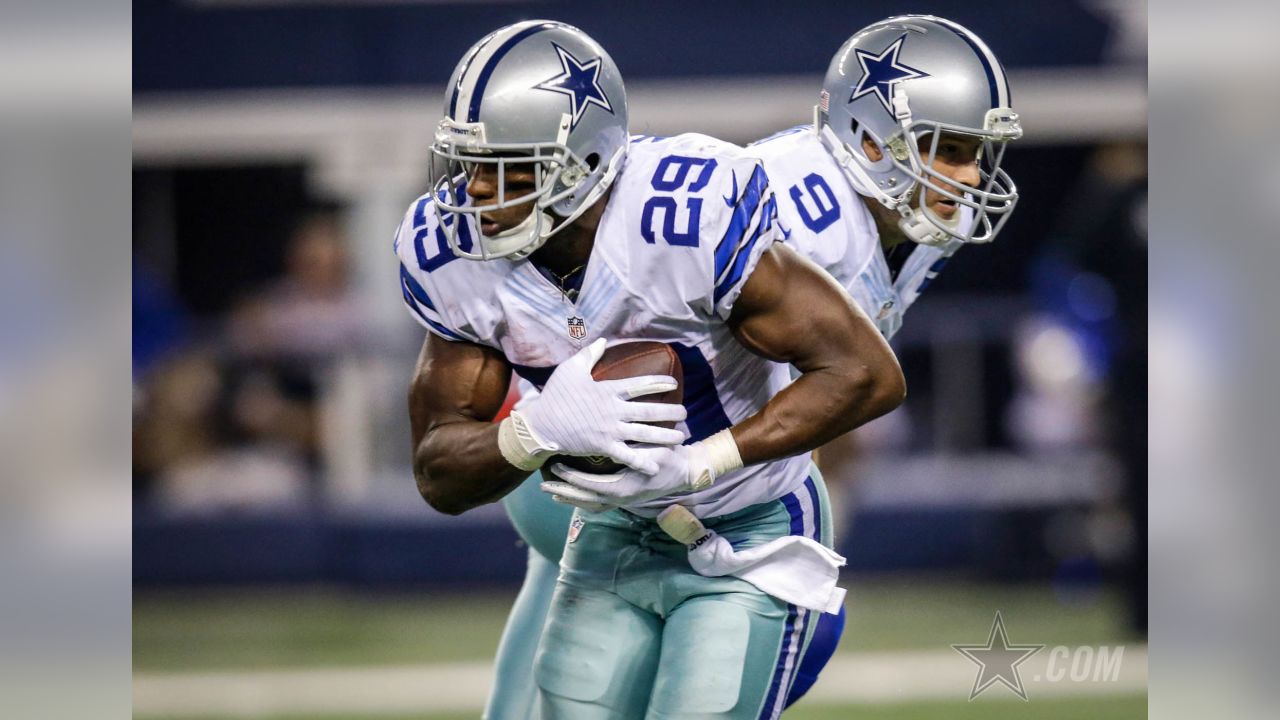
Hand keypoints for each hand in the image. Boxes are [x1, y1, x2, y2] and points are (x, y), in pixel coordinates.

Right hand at [509, 339, 686, 473]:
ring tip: (681, 437)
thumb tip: (602, 340)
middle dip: (670, 411)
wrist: (541, 424)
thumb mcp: (570, 369)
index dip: (659, 383)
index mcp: (608, 390)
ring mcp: (610, 430)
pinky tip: (657, 465)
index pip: (640, 384)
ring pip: (644, 433)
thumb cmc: (555, 395)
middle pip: (649, 410)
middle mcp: (613, 410)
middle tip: (685, 413)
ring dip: (665, 435)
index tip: (674, 383)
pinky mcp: (603, 447)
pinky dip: (643, 461)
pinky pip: (627, 456)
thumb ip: (589, 354)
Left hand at [541, 442, 713, 509]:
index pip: (590, 484)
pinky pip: (597, 504)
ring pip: (589, 504)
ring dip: (570, 497)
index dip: (572, 477)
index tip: (556, 467)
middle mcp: (620, 498)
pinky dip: (582, 501)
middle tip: (543, 484)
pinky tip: (571, 497)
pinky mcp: (624, 500)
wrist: (685, 473)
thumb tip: (614, 437)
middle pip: (584, 499)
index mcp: (625, 487)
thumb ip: (634, 448)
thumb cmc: (669, 457)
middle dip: (563, 491)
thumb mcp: (653, 450)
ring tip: (551, 492)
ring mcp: (622, 502)